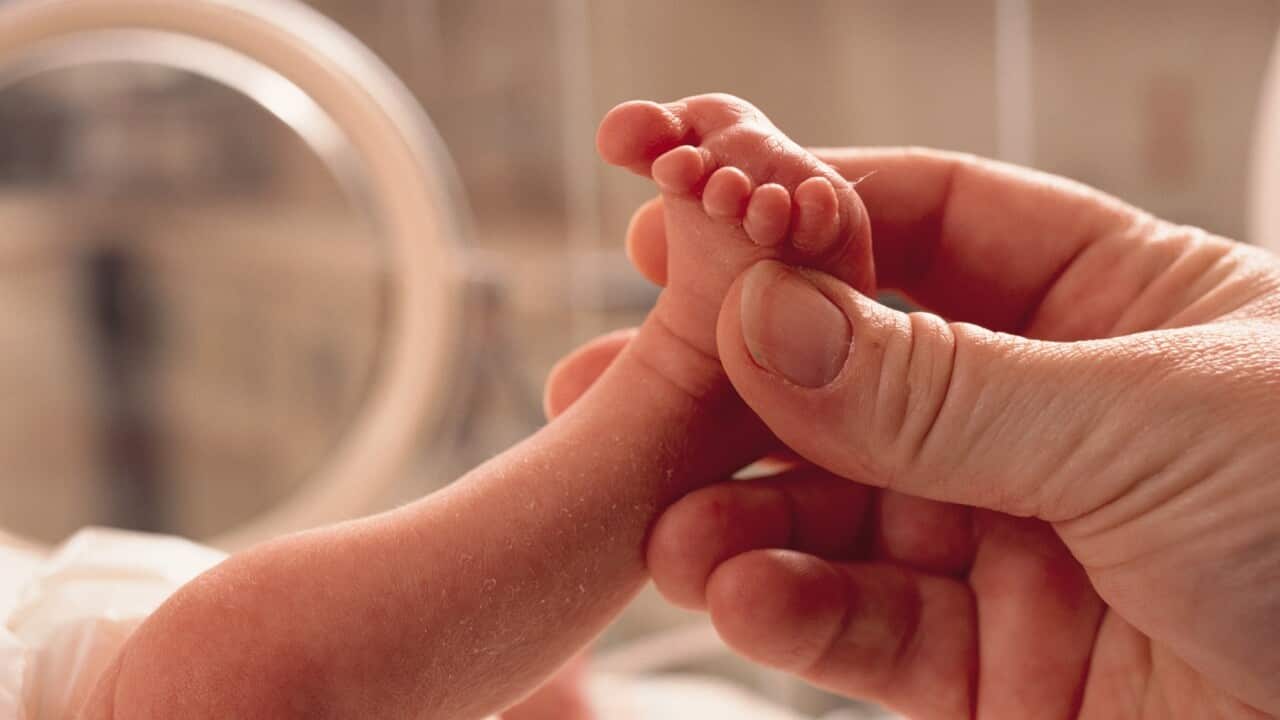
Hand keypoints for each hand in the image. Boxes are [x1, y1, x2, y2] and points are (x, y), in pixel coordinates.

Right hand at [545, 148, 1279, 718]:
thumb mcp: (1152, 426)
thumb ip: (943, 386)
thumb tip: (766, 313)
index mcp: (1111, 304)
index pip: (924, 223)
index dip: (806, 212)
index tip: (692, 211)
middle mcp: (1044, 411)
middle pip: (853, 366)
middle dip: (737, 374)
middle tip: (622, 372)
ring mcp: (1006, 537)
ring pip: (835, 505)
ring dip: (742, 511)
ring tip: (667, 522)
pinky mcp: (987, 662)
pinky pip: (862, 625)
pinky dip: (791, 611)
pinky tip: (737, 593)